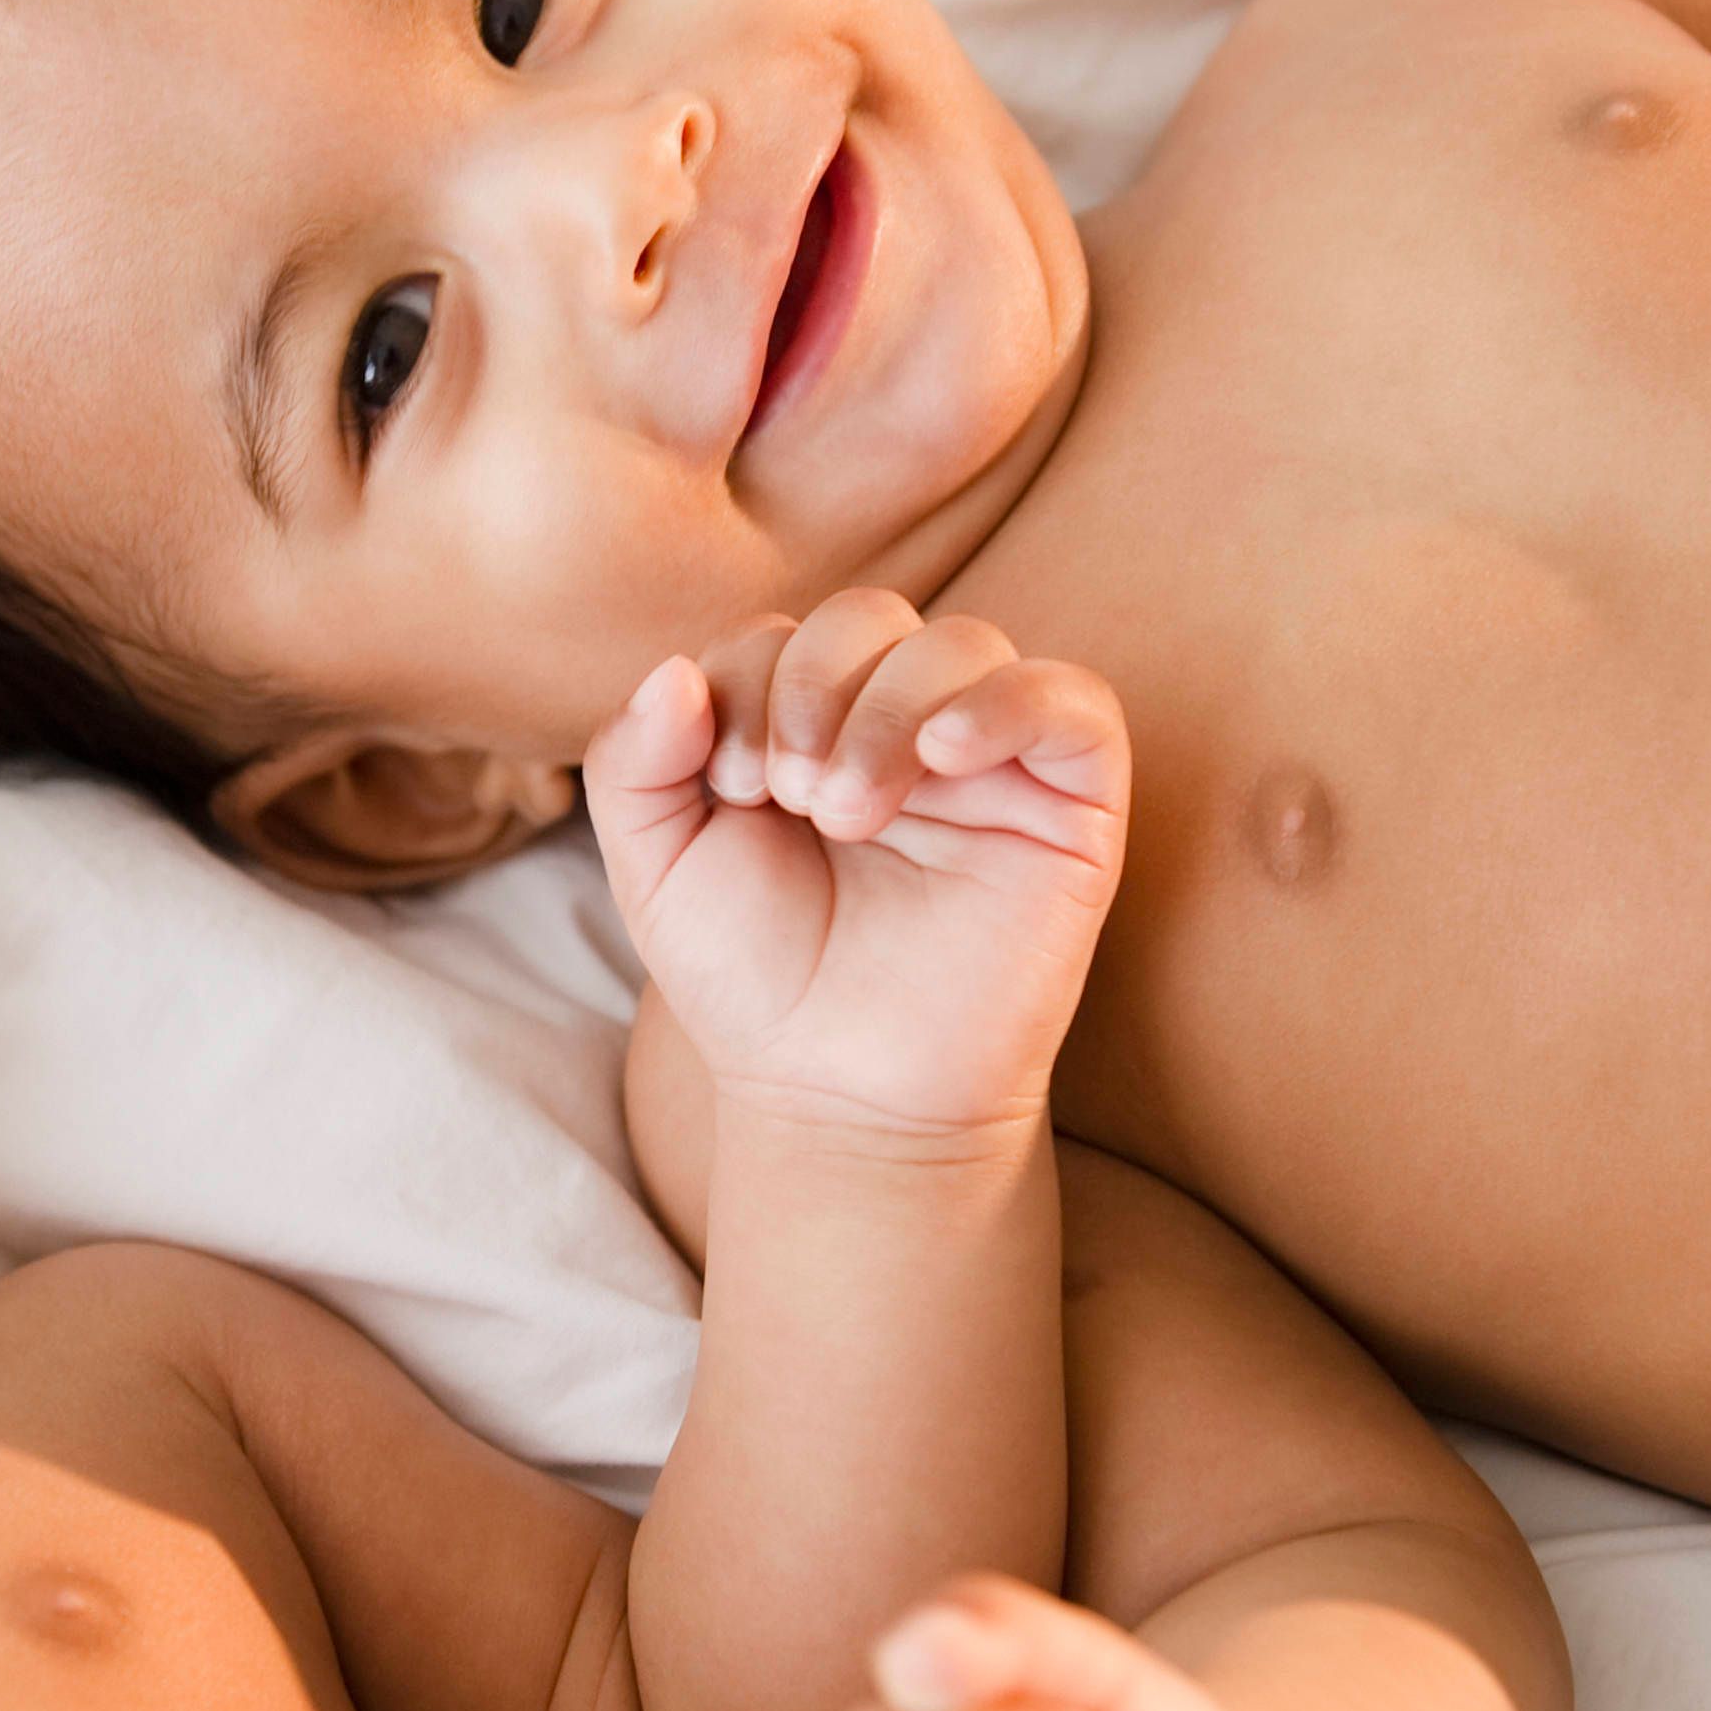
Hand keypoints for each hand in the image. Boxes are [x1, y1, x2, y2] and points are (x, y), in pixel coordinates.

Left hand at [585, 596, 1123, 1148]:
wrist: (844, 1094)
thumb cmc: (759, 981)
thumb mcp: (657, 868)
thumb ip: (635, 762)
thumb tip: (675, 671)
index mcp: (810, 725)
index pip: (781, 633)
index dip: (745, 686)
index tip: (732, 790)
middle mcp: (904, 728)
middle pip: (870, 616)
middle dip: (810, 687)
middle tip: (791, 797)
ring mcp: (994, 764)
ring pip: (965, 644)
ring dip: (886, 709)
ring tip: (849, 812)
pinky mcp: (1073, 808)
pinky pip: (1075, 703)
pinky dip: (1006, 702)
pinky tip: (943, 755)